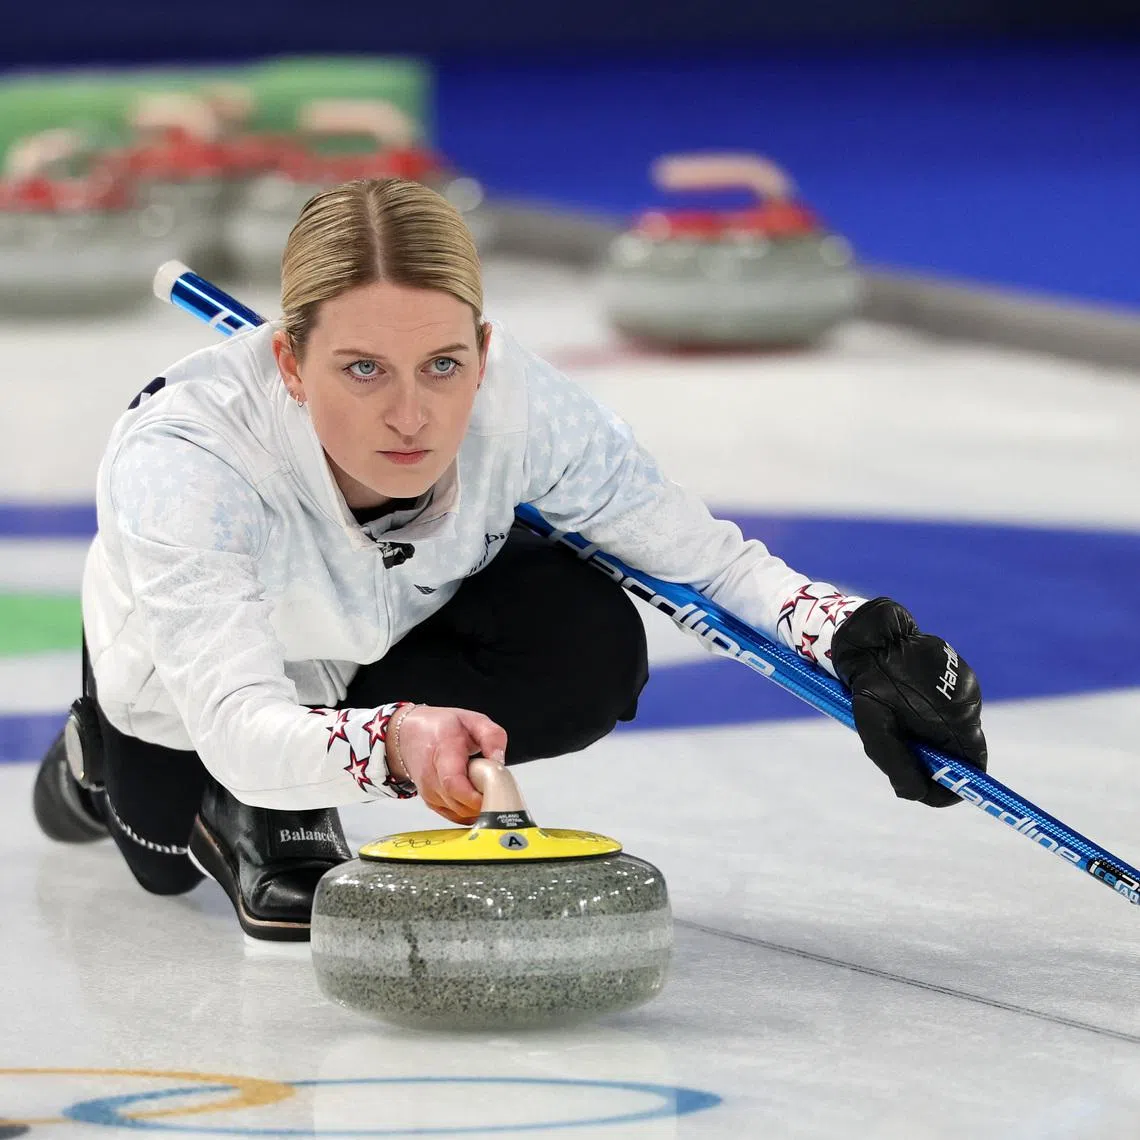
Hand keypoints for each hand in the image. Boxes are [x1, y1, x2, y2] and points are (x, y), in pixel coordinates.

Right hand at [387, 705, 507, 823]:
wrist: (410, 735)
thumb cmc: (442, 728)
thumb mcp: (473, 720)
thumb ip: (492, 737)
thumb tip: (499, 762)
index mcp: (443, 750)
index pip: (453, 783)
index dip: (474, 796)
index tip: (493, 793)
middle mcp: (431, 776)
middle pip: (459, 803)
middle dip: (483, 801)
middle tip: (496, 787)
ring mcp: (429, 792)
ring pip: (459, 813)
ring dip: (478, 806)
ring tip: (484, 785)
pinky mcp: (431, 803)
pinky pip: (456, 816)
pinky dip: (470, 811)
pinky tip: (476, 795)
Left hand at [831, 597, 986, 807]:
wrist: (872, 634)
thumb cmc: (869, 680)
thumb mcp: (875, 727)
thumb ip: (897, 762)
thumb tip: (917, 794)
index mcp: (956, 716)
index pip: (973, 767)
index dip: (956, 786)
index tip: (929, 794)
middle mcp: (969, 702)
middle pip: (962, 752)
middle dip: (935, 763)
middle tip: (901, 758)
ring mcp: (966, 687)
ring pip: (952, 732)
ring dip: (929, 739)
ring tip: (896, 722)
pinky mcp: (958, 676)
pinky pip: (947, 711)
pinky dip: (928, 719)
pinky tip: (902, 704)